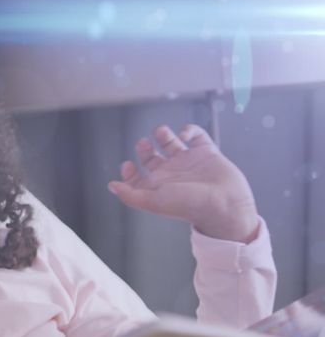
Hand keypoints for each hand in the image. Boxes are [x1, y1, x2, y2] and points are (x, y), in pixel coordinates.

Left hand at [107, 124, 258, 242]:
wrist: (224, 205)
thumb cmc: (189, 205)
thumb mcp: (154, 201)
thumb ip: (130, 195)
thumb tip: (112, 186)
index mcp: (158, 186)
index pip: (138, 177)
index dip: (129, 171)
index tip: (127, 164)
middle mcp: (172, 173)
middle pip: (152, 158)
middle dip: (144, 148)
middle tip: (143, 143)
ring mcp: (189, 162)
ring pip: (172, 144)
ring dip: (164, 135)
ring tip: (161, 133)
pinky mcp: (207, 153)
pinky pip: (197, 136)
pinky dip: (190, 130)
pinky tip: (185, 134)